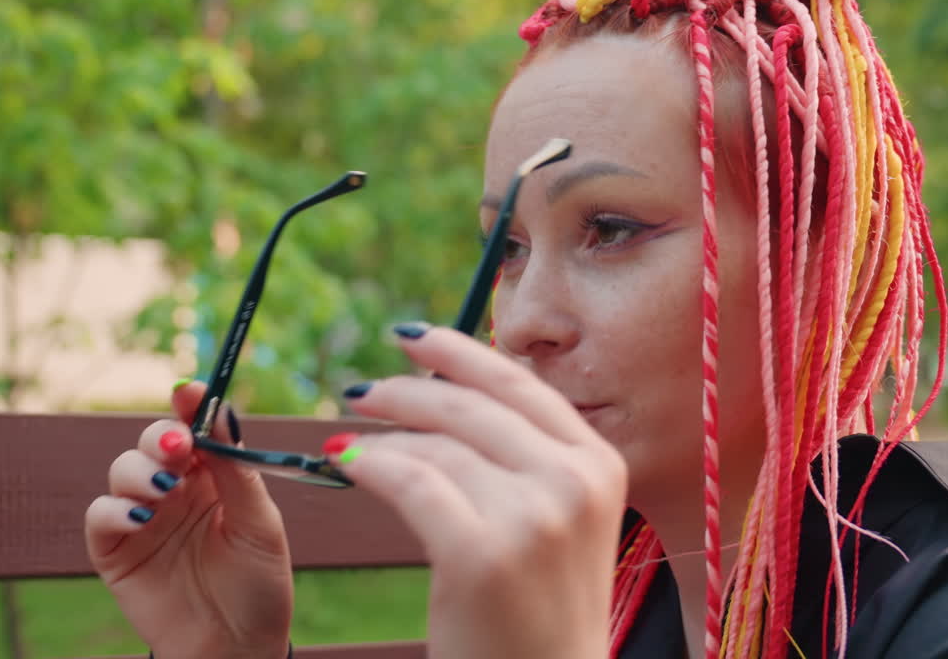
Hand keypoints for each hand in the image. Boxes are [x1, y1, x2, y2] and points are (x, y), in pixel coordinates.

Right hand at [84, 382, 293, 658]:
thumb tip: (221, 414)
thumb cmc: (258, 586)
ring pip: (124, 470)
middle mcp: (176, 490)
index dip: (190, 406)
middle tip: (177, 447)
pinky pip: (101, 515)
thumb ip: (236, 472)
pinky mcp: (116, 550)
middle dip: (161, 436)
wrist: (235, 649)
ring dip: (140, 470)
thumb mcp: (259, 525)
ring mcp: (144, 518)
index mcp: (215, 477)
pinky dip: (114, 508)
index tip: (189, 392)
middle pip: (154, 441)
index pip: (196, 429)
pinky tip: (140, 516)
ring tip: (164, 490)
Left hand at [335, 324, 627, 658]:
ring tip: (349, 435)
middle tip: (364, 389)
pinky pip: (412, 484)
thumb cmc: (539, 612)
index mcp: (600, 464)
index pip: (521, 385)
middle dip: (408, 388)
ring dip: (383, 433)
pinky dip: (372, 466)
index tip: (413, 337)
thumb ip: (526, 458)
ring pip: (439, 444)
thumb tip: (451, 393)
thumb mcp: (559, 522)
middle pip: (474, 404)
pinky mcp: (485, 555)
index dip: (460, 351)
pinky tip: (347, 463)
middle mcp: (576, 481)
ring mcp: (534, 517)